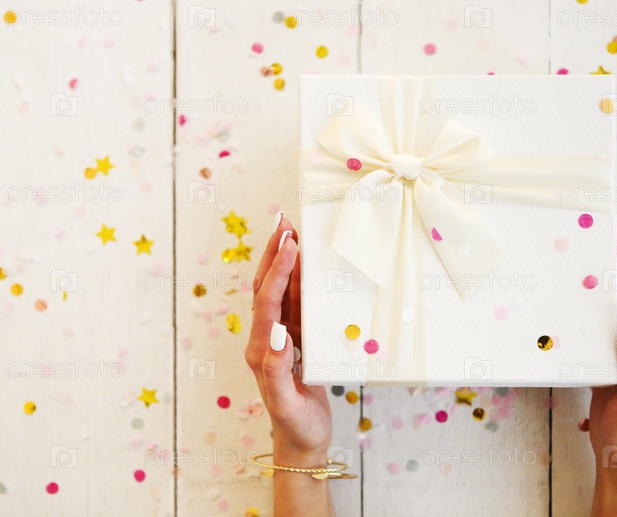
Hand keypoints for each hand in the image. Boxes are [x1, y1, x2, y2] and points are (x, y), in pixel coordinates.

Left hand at [245, 212, 331, 461]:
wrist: (301, 442)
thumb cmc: (296, 426)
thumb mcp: (287, 404)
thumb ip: (277, 371)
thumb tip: (278, 333)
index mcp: (262, 351)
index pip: (268, 302)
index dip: (278, 271)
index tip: (291, 244)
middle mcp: (266, 339)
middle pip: (265, 287)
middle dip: (273, 253)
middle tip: (283, 222)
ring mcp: (280, 338)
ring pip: (279, 292)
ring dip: (284, 261)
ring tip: (293, 232)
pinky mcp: (294, 341)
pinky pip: (295, 304)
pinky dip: (299, 280)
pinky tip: (307, 265)